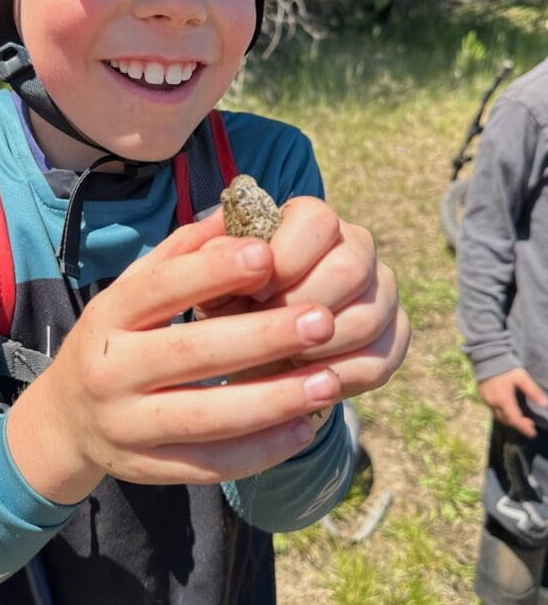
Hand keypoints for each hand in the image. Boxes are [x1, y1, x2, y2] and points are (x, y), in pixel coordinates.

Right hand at [6, 211, 343, 503]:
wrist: (66, 420)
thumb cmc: (119, 338)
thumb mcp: (134, 290)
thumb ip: (184, 253)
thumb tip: (240, 213)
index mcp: (108, 316)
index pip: (160, 288)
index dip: (213, 271)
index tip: (270, 255)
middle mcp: (111, 370)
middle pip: (189, 353)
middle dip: (261, 337)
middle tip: (323, 320)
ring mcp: (126, 425)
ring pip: (205, 417)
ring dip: (273, 401)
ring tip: (329, 382)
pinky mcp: (147, 469)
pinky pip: (210, 464)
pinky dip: (260, 450)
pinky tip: (304, 428)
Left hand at [196, 197, 410, 402]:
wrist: (254, 348)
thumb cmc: (230, 300)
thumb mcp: (211, 278)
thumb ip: (215, 258)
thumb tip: (233, 251)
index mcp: (314, 221)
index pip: (318, 223)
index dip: (285, 260)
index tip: (252, 291)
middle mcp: (358, 248)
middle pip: (350, 270)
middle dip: (299, 307)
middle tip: (262, 329)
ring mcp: (383, 293)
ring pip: (364, 319)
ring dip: (313, 347)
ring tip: (276, 357)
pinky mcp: (394, 338)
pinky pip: (375, 363)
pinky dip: (332, 379)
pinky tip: (301, 383)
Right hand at [478, 368, 547, 437]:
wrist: (486, 357)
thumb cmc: (506, 367)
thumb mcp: (522, 377)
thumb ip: (533, 391)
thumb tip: (545, 404)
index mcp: (503, 400)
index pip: (514, 419)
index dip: (524, 428)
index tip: (532, 433)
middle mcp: (493, 403)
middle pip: (505, 420)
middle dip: (518, 425)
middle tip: (530, 426)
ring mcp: (486, 400)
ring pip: (498, 416)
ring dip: (509, 420)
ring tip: (521, 420)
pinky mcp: (482, 395)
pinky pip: (493, 409)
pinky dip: (502, 413)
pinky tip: (509, 409)